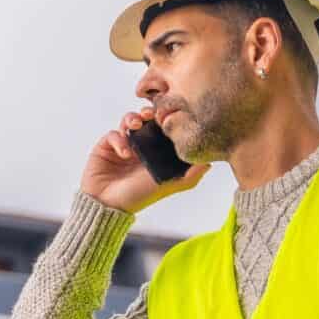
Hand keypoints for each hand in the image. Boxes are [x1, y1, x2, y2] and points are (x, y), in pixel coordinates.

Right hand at [79, 109, 209, 213]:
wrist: (108, 205)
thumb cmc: (139, 197)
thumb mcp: (170, 185)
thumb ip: (190, 174)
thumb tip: (211, 162)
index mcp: (157, 152)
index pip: (164, 129)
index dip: (167, 119)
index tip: (170, 116)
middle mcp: (141, 146)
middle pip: (147, 120)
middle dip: (150, 113)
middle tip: (153, 114)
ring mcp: (124, 145)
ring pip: (130, 120)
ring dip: (133, 118)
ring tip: (136, 125)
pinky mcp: (106, 146)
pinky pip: (114, 133)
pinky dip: (119, 139)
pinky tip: (124, 153)